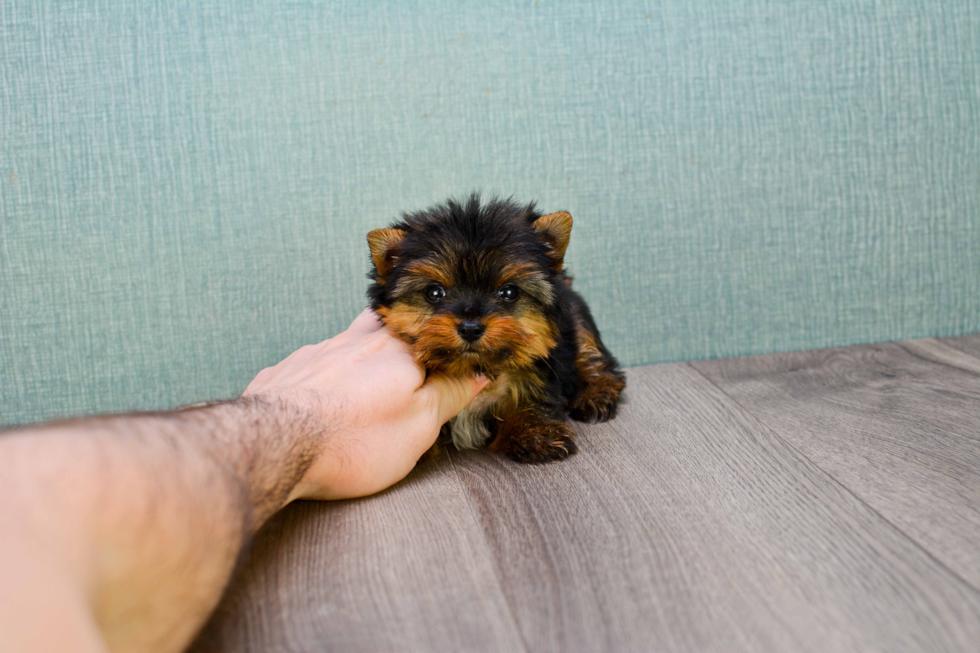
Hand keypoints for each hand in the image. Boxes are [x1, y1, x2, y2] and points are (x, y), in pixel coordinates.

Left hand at [244, 309, 487, 500]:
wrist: (273, 445)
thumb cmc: (352, 441)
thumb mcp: (419, 427)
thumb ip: (449, 395)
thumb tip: (479, 373)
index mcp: (398, 351)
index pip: (434, 335)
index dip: (446, 344)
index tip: (455, 362)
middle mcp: (358, 340)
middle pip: (389, 324)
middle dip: (402, 336)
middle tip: (411, 358)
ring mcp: (319, 352)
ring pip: (348, 340)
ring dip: (362, 355)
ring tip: (367, 382)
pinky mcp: (288, 370)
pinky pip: (314, 364)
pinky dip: (325, 376)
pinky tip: (323, 397)